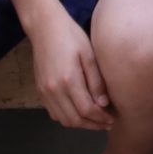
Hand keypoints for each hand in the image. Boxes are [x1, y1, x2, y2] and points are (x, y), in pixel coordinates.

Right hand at [25, 7, 114, 128]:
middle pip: (74, 119)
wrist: (45, 28)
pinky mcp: (40, 91)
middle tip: (107, 124)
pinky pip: (54, 113)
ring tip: (95, 120)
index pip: (86, 110)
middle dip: (92, 125)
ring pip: (63, 119)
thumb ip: (96, 81)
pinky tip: (79, 112)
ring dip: (80, 124)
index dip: (100, 118)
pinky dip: (67, 117)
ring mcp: (44, 92)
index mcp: (68, 80)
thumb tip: (104, 104)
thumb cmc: (71, 37)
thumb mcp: (89, 55)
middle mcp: (53, 90)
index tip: (112, 119)